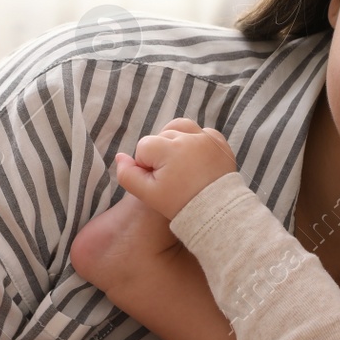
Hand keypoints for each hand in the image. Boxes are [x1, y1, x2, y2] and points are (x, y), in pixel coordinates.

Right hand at [113, 118, 236, 220]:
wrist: (217, 212)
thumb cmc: (180, 204)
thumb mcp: (147, 194)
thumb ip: (127, 174)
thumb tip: (120, 156)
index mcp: (169, 148)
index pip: (143, 147)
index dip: (146, 165)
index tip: (159, 181)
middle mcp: (189, 137)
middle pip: (161, 136)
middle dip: (161, 154)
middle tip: (172, 177)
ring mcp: (207, 138)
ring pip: (179, 128)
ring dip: (175, 141)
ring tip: (179, 163)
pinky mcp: (219, 142)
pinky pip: (201, 132)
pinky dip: (195, 142)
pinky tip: (195, 160)